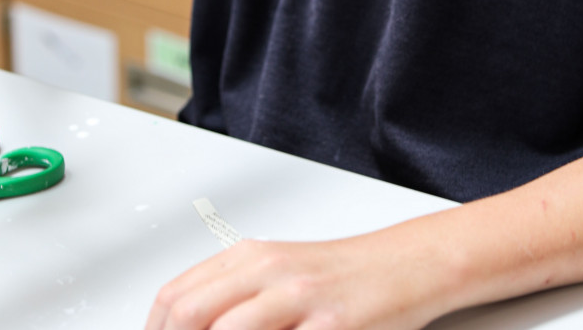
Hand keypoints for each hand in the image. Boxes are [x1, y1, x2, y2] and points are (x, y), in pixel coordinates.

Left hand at [145, 232, 434, 329]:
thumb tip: (186, 327)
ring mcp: (300, 299)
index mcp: (249, 258)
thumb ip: (235, 300)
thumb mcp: (280, 275)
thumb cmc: (342, 275)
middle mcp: (268, 272)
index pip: (176, 297)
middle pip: (191, 315)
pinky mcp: (333, 326)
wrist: (406, 265)